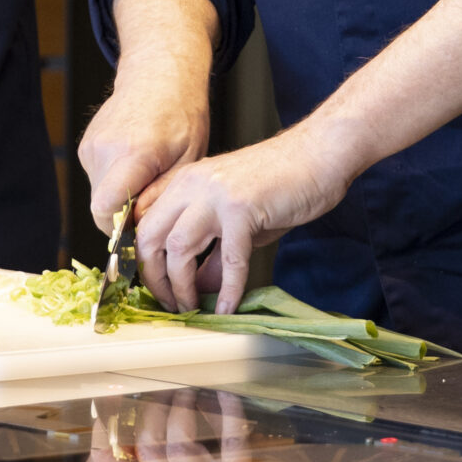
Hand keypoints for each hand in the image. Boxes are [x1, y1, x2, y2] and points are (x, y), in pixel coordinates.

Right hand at [79, 62, 209, 228]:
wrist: (159, 76)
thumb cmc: (181, 116)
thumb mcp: (187, 159)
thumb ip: (161, 195)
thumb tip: (140, 226)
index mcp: (134, 153)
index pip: (106, 208)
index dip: (121, 229)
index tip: (143, 230)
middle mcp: (105, 149)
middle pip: (101, 207)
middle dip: (124, 216)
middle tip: (152, 205)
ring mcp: (91, 146)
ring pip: (98, 195)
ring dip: (119, 199)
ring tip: (146, 178)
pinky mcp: (86, 146)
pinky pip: (97, 179)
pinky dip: (113, 182)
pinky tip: (135, 165)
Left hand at [132, 122, 359, 314]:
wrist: (319, 153)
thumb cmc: (281, 182)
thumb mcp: (235, 218)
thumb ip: (211, 251)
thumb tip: (197, 288)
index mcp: (185, 181)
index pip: (144, 222)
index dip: (142, 259)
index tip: (154, 287)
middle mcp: (192, 184)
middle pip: (150, 236)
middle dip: (153, 277)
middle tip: (169, 303)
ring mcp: (215, 195)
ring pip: (178, 247)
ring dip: (181, 286)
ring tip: (192, 308)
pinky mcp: (242, 209)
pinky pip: (228, 259)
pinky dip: (227, 289)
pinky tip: (227, 306)